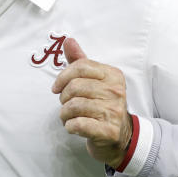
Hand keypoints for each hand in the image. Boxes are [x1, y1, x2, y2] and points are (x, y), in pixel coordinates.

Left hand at [51, 38, 131, 168]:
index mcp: (113, 75)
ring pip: (74, 106)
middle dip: (63, 98)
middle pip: (75, 87)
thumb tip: (68, 40)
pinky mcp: (108, 131)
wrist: (121, 136)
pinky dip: (70, 126)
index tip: (56, 88)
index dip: (62, 77)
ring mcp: (114, 111)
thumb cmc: (103, 105)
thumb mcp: (94, 81)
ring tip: (68, 117)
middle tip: (66, 104)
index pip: (81, 66)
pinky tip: (73, 126)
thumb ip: (80, 61)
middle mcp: (116, 91)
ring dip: (64, 114)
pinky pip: (79, 124)